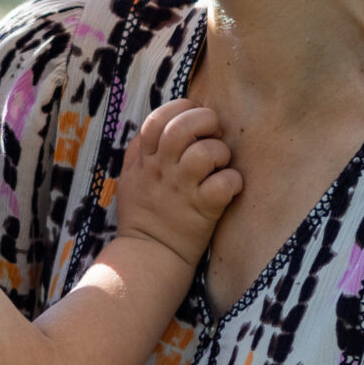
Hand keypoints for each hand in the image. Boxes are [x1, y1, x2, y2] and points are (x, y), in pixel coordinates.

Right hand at [115, 98, 240, 263]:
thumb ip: (138, 151)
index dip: (180, 108)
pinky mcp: (203, 209)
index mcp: (145, 160)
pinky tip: (229, 187)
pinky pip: (224, 183)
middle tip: (214, 133)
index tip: (192, 115)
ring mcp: (183, 189)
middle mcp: (162, 170)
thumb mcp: (130, 179)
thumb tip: (151, 128)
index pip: (157, 119)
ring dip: (221, 152)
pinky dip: (233, 181)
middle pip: (182, 128)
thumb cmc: (142, 216)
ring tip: (221, 164)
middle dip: (205, 121)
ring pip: (206, 152)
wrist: (149, 256)